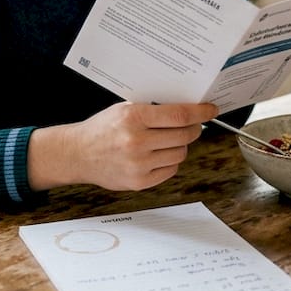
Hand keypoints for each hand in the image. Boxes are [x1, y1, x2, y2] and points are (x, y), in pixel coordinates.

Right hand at [28, 102, 217, 191]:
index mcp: (133, 117)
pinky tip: (159, 155)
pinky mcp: (139, 182)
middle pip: (184, 135)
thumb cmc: (103, 128)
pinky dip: (170, 162)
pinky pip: (171, 170)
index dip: (200, 112)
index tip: (211, 109)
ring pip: (180, 154)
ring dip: (181, 146)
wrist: (78, 154)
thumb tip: (188, 109)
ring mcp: (138, 164)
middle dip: (194, 129)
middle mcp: (136, 141)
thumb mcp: (124, 108)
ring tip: (168, 140)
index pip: (178, 115)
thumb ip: (152, 109)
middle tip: (192, 125)